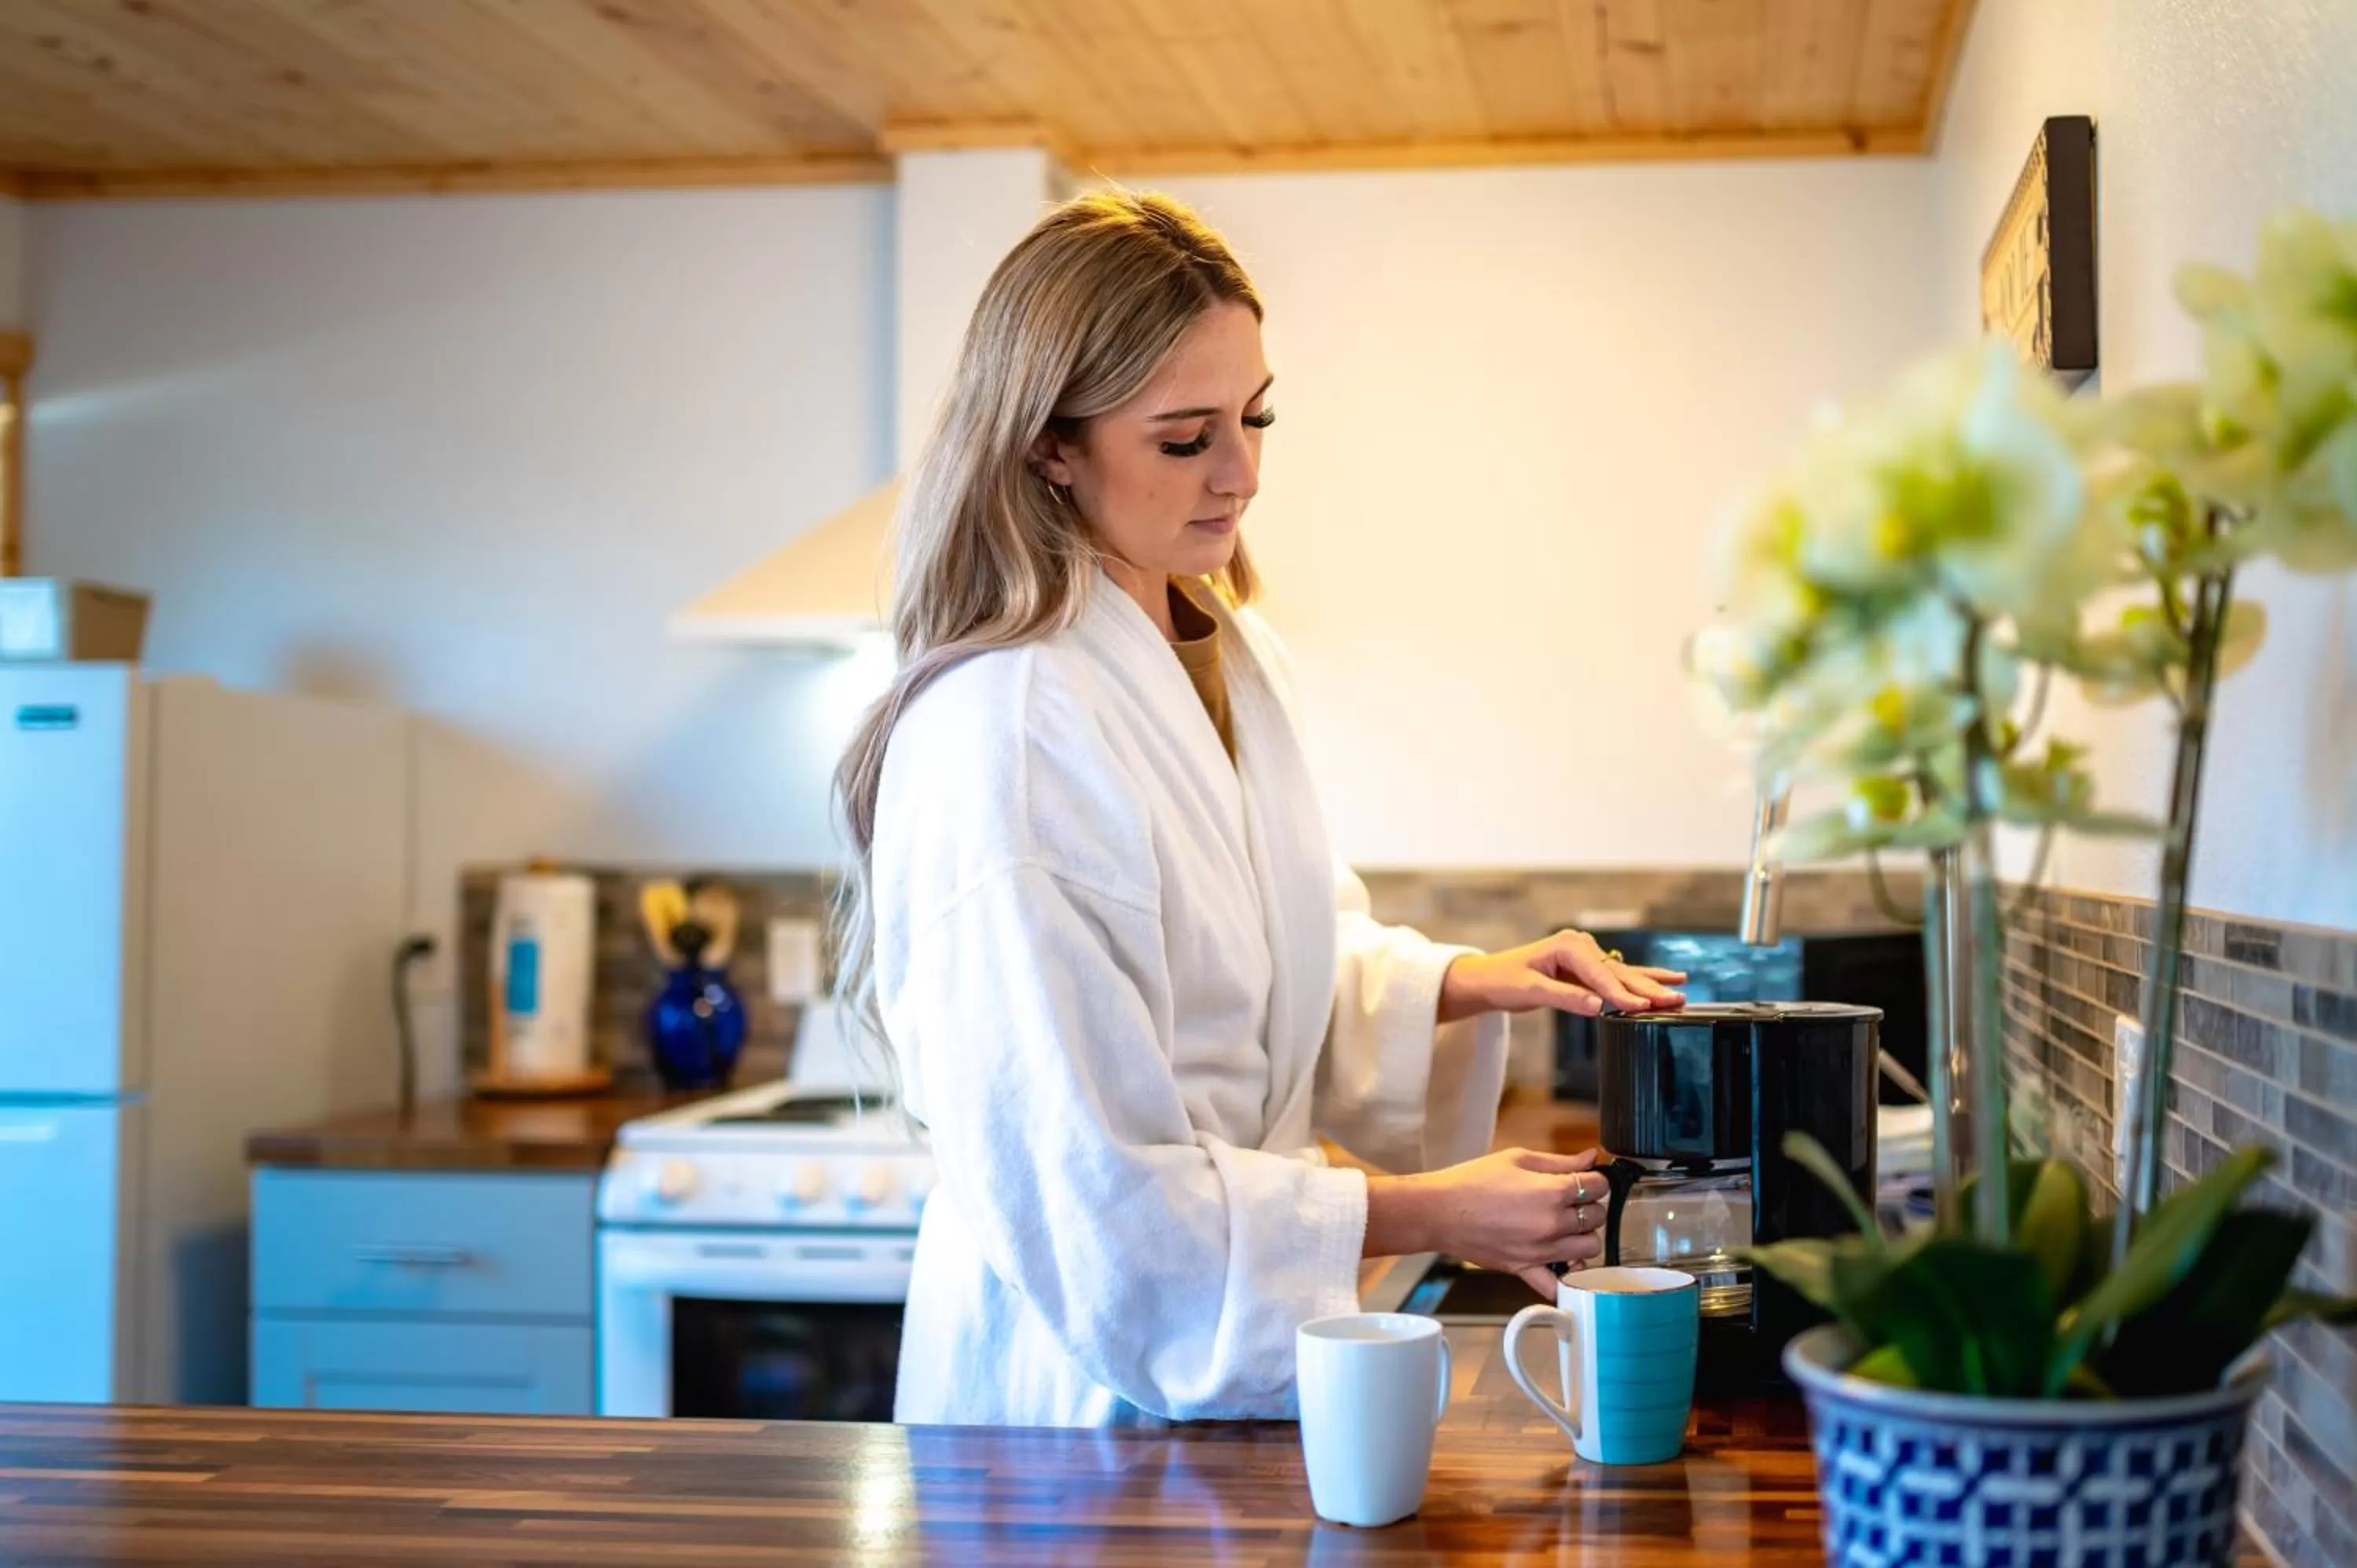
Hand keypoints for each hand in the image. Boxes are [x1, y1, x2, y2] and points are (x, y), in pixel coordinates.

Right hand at [1364, 1147, 1611, 1302]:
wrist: (1439, 1211)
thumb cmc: (1472, 1182)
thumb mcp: (1518, 1158)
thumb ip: (1560, 1161)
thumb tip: (1590, 1159)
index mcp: (1552, 1192)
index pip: (1598, 1186)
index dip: (1595, 1179)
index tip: (1586, 1179)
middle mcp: (1552, 1224)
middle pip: (1598, 1218)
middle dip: (1589, 1206)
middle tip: (1571, 1200)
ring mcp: (1541, 1251)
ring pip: (1590, 1250)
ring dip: (1583, 1237)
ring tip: (1565, 1227)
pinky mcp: (1526, 1269)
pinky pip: (1558, 1286)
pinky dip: (1567, 1280)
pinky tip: (1564, 1266)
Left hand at [1438, 929, 1686, 1023]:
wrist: (1490, 978)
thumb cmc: (1505, 981)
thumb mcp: (1530, 991)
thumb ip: (1565, 998)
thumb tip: (1597, 1006)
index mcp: (1568, 946)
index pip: (1601, 975)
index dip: (1621, 994)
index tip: (1642, 1008)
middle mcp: (1581, 946)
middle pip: (1619, 973)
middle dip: (1647, 988)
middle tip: (1675, 1001)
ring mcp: (1587, 956)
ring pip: (1624, 975)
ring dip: (1652, 985)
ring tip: (1681, 991)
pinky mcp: (1588, 969)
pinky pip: (1619, 976)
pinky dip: (1642, 980)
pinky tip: (1670, 978)